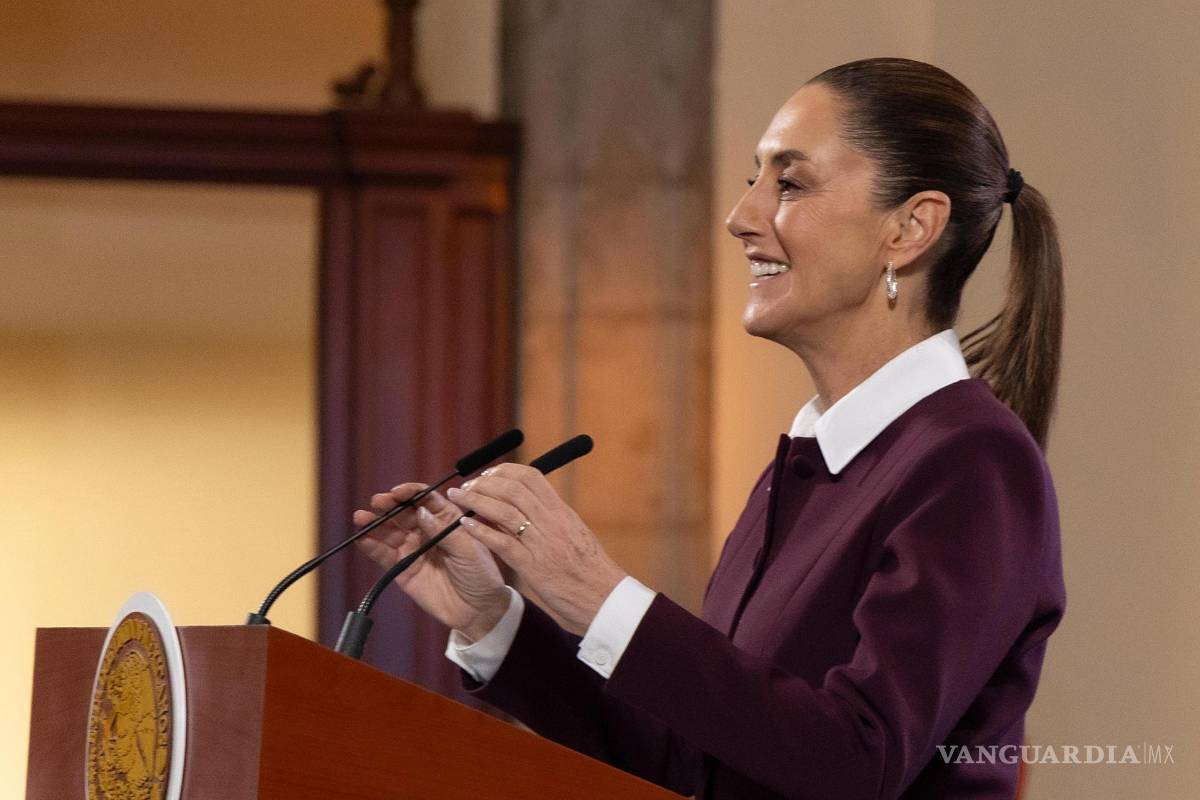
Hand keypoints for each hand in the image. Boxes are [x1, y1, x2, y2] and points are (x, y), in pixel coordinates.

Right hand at [354, 483, 508, 640]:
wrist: (477, 611)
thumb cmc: (481, 575)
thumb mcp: (469, 550)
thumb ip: (444, 531)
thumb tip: (420, 511)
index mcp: (447, 519)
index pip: (426, 499)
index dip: (411, 492)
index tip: (398, 492)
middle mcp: (427, 529)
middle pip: (403, 512)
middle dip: (389, 505)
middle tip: (377, 502)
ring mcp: (413, 548)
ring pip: (389, 531)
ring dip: (374, 523)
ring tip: (361, 517)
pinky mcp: (402, 568)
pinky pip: (384, 554)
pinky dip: (371, 546)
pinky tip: (361, 538)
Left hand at [446, 465, 627, 634]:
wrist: (605, 600)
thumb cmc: (591, 571)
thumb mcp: (574, 536)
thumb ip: (553, 520)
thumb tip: (530, 506)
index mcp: (562, 512)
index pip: (530, 477)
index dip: (503, 471)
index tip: (487, 474)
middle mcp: (552, 522)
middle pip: (513, 488)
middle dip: (484, 483)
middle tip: (466, 487)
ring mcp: (542, 543)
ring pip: (504, 510)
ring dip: (476, 501)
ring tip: (457, 499)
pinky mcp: (534, 567)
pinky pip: (502, 543)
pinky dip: (481, 531)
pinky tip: (465, 525)